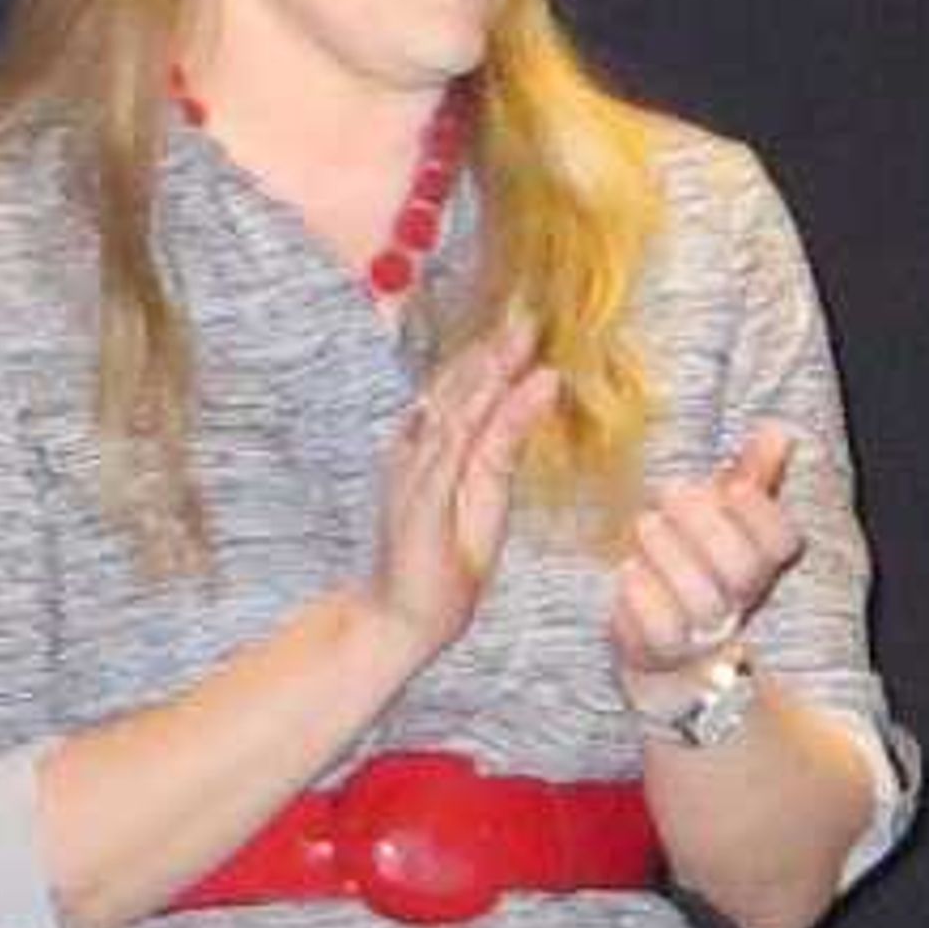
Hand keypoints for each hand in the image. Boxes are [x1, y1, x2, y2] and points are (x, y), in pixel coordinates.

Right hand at [369, 313, 557, 664]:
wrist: (401, 618)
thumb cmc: (438, 565)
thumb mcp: (478, 502)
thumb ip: (495, 455)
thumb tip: (519, 411)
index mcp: (434, 451)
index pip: (462, 393)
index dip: (490, 355)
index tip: (521, 320)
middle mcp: (420, 452)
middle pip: (458, 389)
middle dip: (492, 348)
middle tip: (527, 309)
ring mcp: (417, 472)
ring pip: (457, 408)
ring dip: (489, 369)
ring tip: (523, 335)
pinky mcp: (422, 499)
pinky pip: (460, 449)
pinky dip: (491, 416)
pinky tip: (515, 390)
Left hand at [610, 422, 802, 710]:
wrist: (660, 642)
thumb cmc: (690, 564)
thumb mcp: (718, 515)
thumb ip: (749, 475)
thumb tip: (779, 431)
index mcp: (759, 564)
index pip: (782, 543)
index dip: (761, 514)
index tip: (732, 486)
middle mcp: (738, 603)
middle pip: (741, 570)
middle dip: (703, 524)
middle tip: (669, 494)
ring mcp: (703, 634)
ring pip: (700, 601)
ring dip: (668, 553)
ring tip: (645, 526)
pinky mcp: (663, 653)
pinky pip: (660, 631)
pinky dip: (642, 596)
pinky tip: (630, 572)